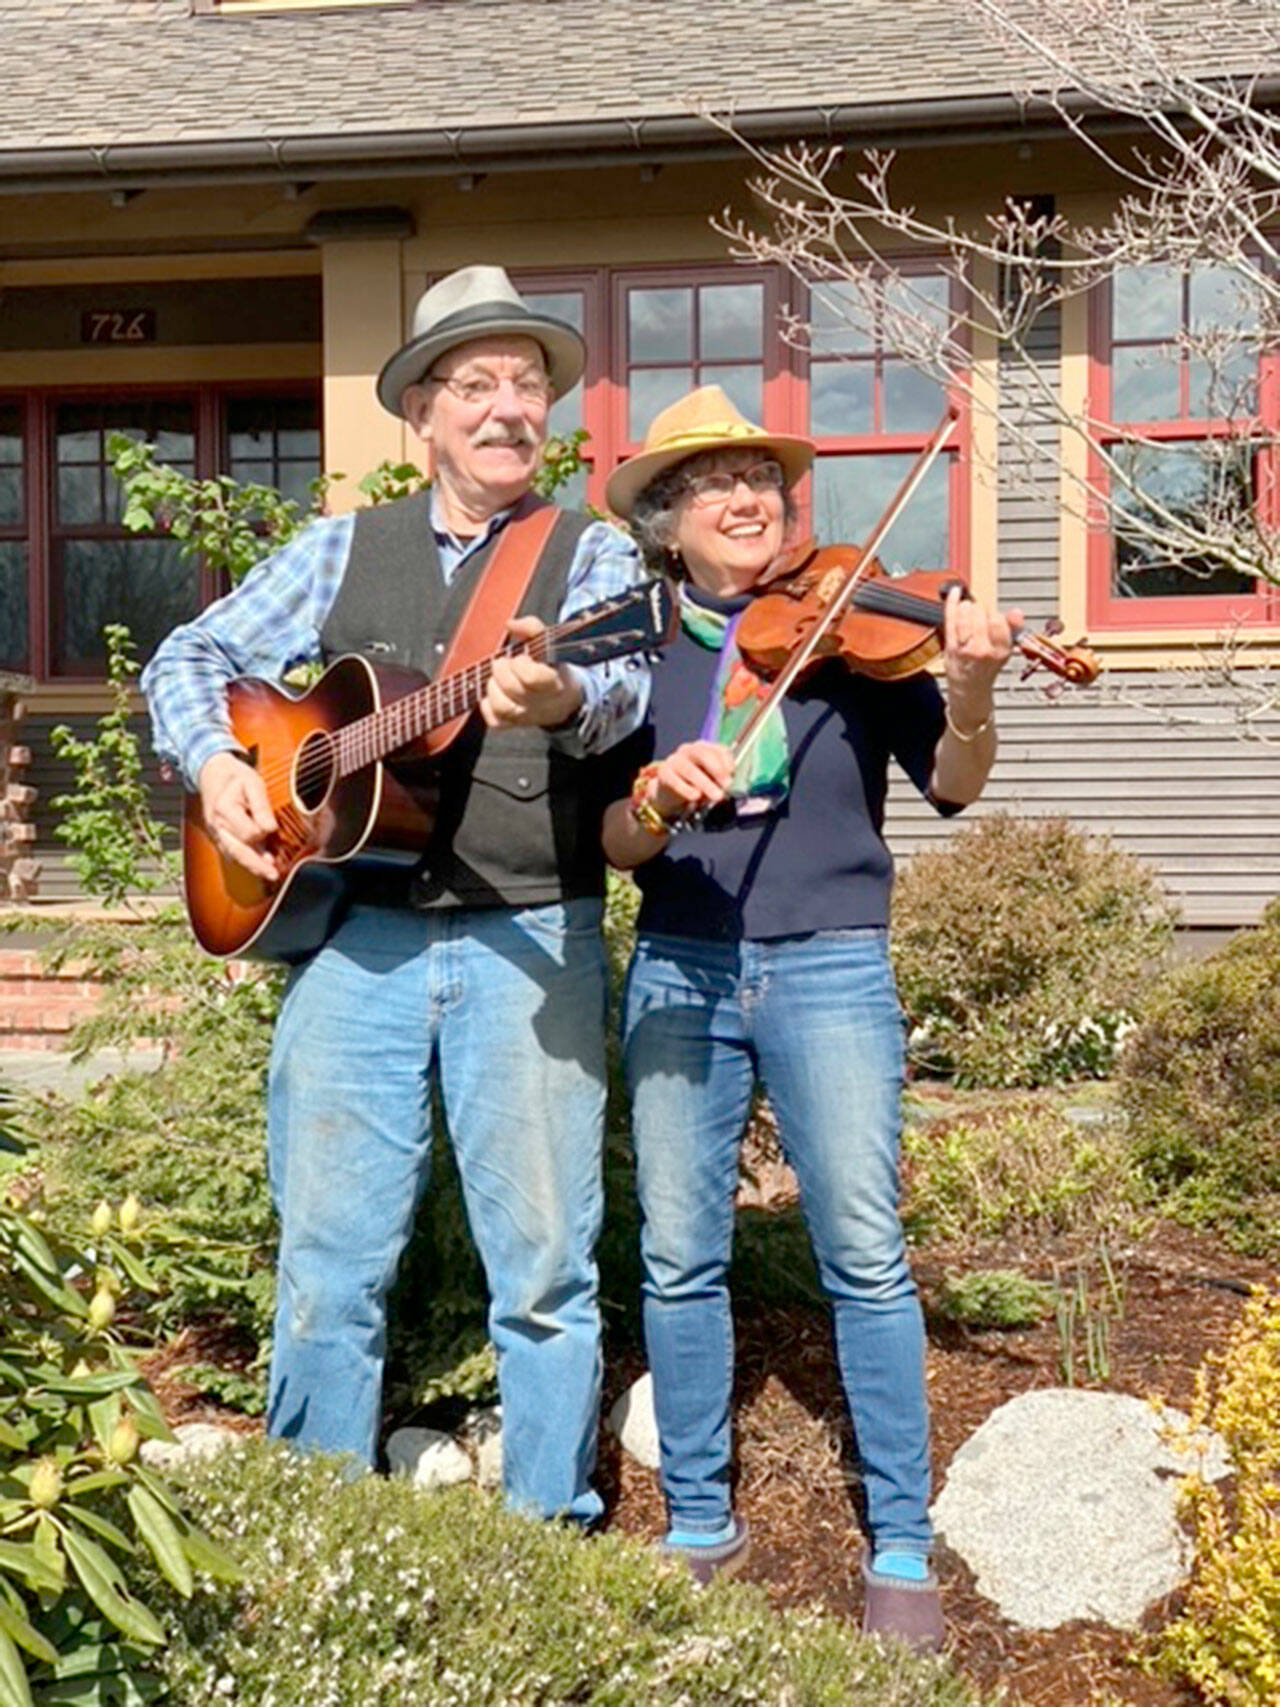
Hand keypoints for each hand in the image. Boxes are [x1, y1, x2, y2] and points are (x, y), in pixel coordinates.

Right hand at [197, 750, 278, 881]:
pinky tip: (259, 865)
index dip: (263, 832)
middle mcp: (217, 824)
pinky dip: (245, 860)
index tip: (273, 828)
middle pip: (237, 850)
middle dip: (256, 864)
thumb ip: (261, 805)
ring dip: (252, 865)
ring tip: (269, 874)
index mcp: (224, 808)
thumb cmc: (235, 777)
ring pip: (233, 855)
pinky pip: (230, 852)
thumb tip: (270, 828)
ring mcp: (215, 832)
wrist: (213, 773)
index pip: (248, 832)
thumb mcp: (253, 782)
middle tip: (274, 874)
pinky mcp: (218, 836)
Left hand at [480, 616, 583, 730]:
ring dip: (493, 688)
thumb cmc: (554, 668)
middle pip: (512, 689)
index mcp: (554, 684)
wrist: (565, 701)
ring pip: (502, 707)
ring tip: (497, 678)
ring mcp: (527, 717)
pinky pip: (494, 721)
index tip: (522, 658)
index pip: (532, 677)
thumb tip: (509, 624)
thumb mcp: (550, 644)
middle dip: (502, 670)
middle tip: (504, 663)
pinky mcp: (514, 724)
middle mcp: (541, 704)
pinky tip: (494, 693)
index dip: (521, 664)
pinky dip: (487, 706)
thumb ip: (532, 628)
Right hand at [641, 741, 735, 821]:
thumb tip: (730, 787)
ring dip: (705, 783)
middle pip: (703, 754)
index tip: (733, 774)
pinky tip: (695, 797)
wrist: (669, 791)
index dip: (727, 761)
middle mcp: (689, 750)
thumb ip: (720, 780)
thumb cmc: (695, 784)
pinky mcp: (663, 772)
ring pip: (690, 769)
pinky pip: (675, 780)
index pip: (718, 749)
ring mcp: (674, 760)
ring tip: (717, 796)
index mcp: (704, 748)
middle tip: (727, 786)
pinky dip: (686, 789)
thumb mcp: (710, 780)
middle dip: (717, 770)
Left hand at [942, 587, 1022, 733]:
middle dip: (980, 610)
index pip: (998, 621)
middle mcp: (982, 650)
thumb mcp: (1006, 650)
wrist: (969, 690)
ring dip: (967, 607)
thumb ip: (1013, 629)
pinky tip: (954, 592)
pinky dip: (951, 603)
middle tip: (979, 615)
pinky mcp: (949, 646)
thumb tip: (1017, 612)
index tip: (991, 618)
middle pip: (980, 615)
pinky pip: (950, 619)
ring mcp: (964, 648)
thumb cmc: (987, 667)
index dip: (994, 615)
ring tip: (969, 609)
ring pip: (965, 616)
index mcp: (1000, 650)